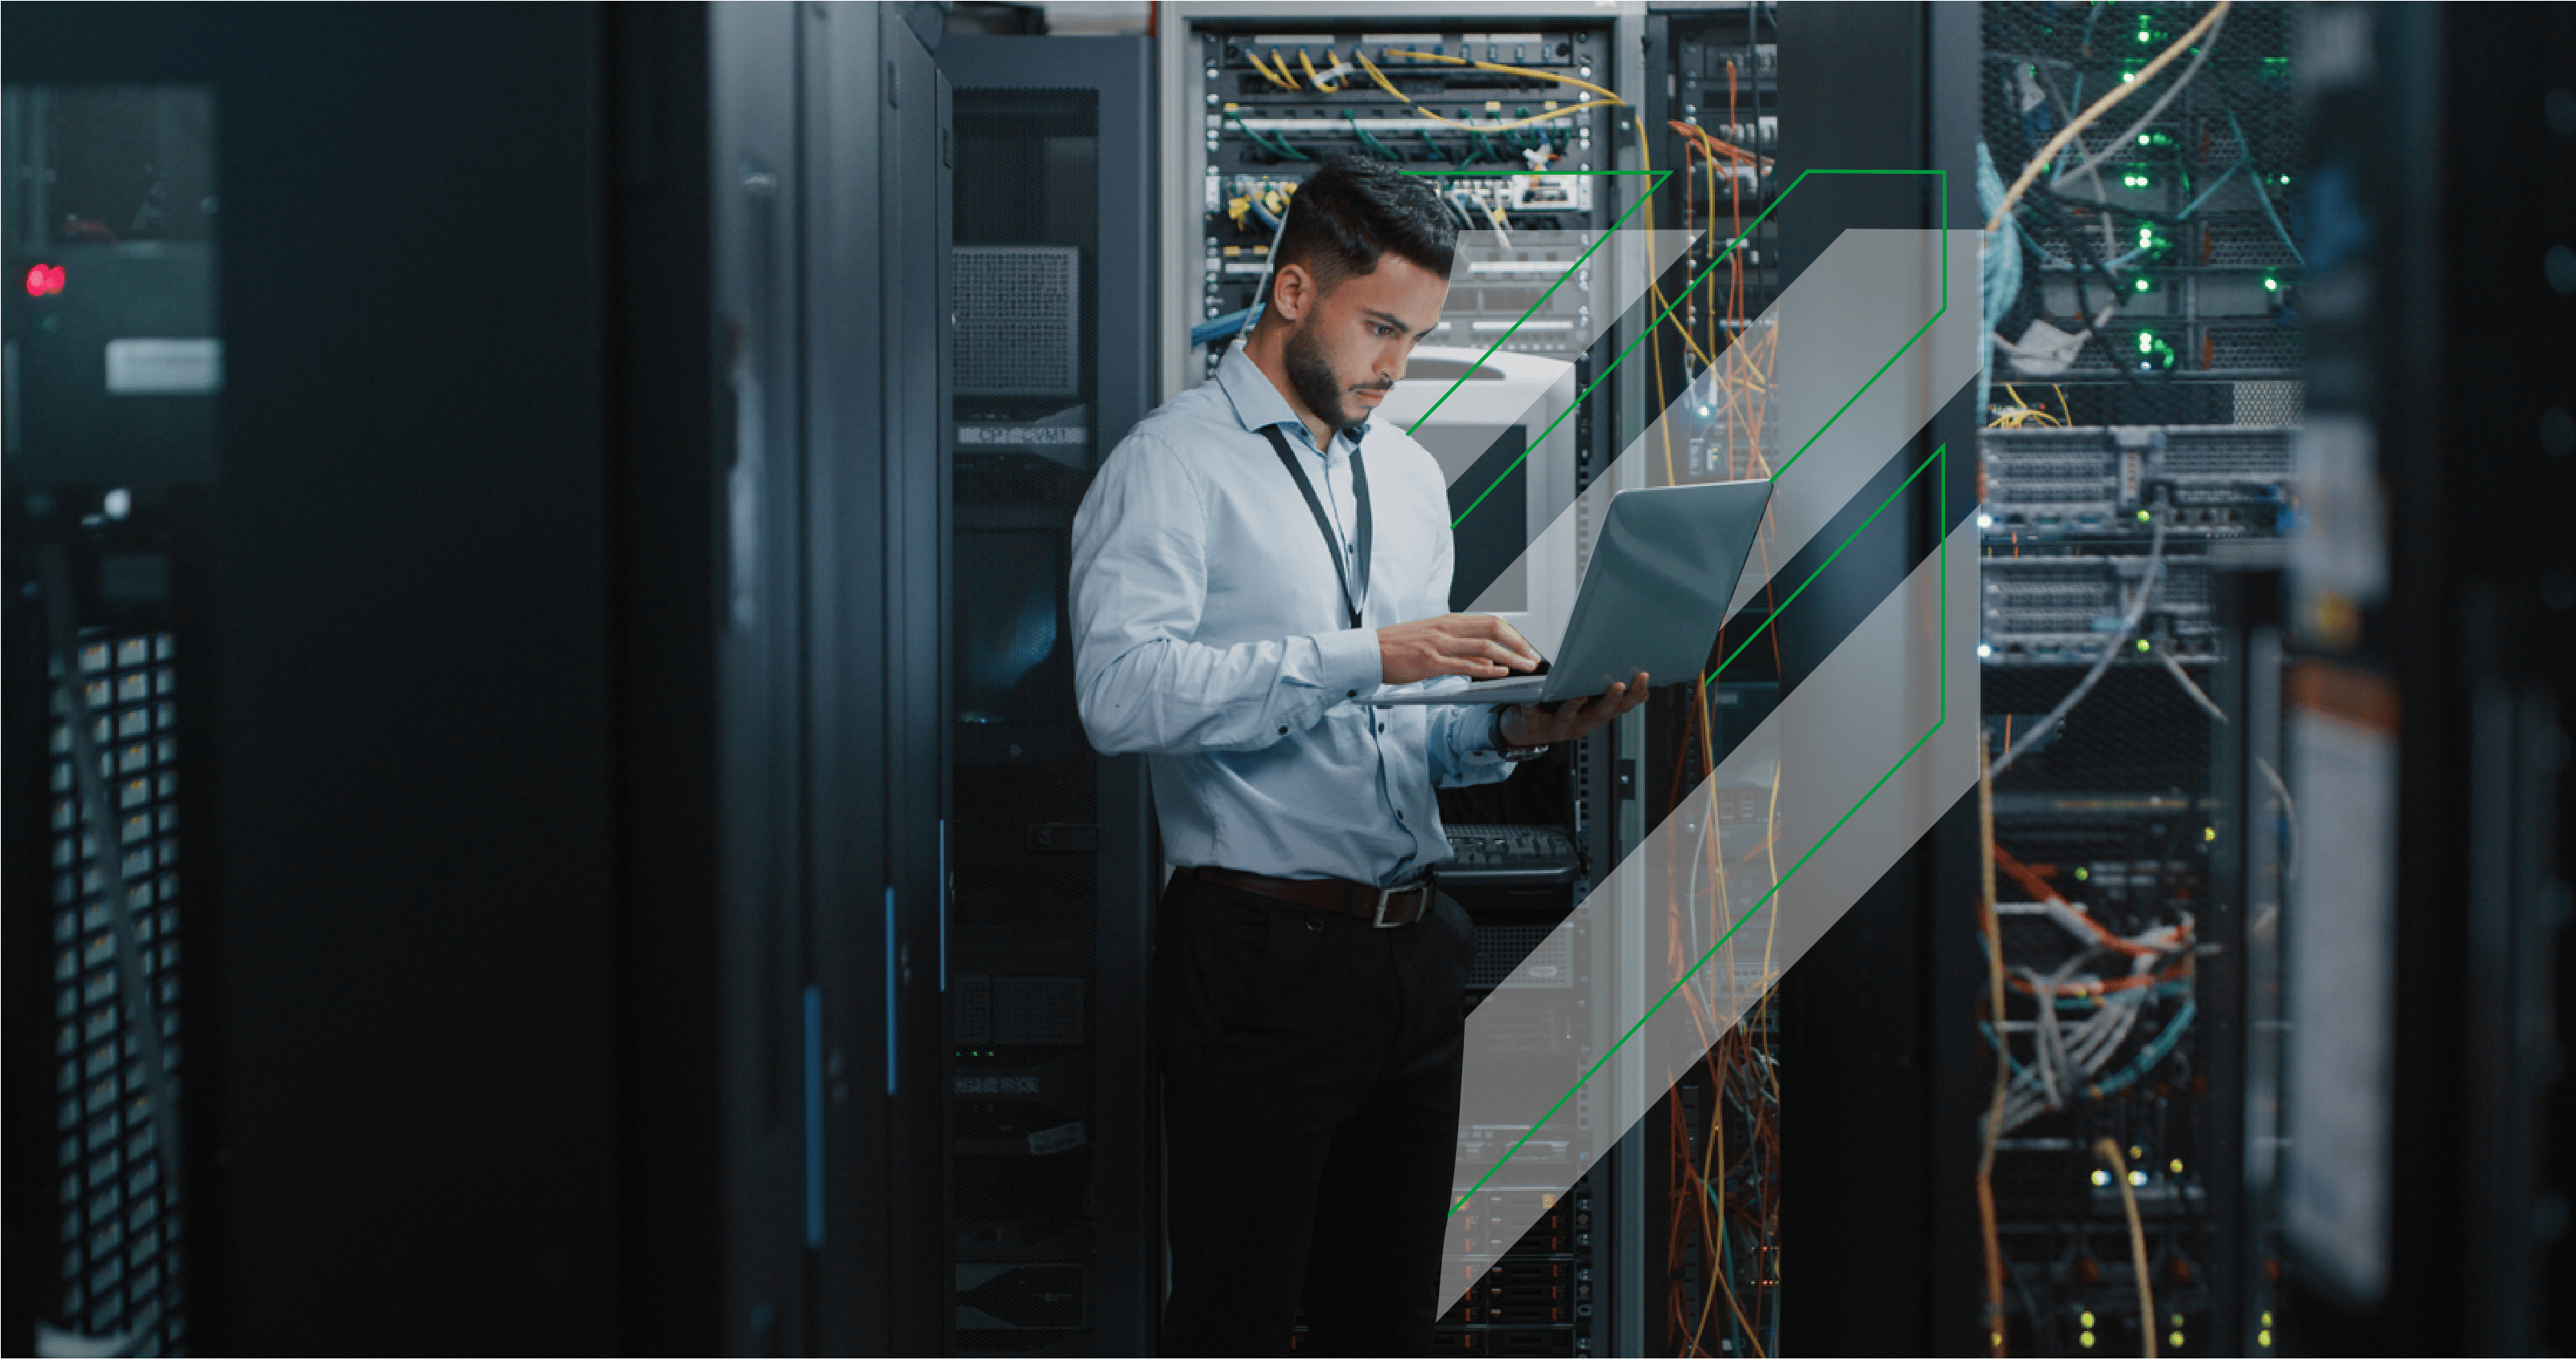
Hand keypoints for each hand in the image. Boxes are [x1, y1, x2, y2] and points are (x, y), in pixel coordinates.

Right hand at [1377, 614, 1542, 685]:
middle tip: (1533, 657)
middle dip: (1519, 643)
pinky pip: (1465, 665)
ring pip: (1485, 646)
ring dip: (1511, 657)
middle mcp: (1447, 628)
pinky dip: (1487, 669)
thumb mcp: (1433, 639)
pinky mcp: (1431, 662)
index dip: (1514, 633)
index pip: (1490, 621)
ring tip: (1526, 667)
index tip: (1527, 646)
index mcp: (1449, 621)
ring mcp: (1440, 644)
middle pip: (1494, 629)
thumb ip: (1460, 647)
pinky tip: (1501, 673)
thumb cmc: (1399, 646)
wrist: (1370, 651)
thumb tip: (1487, 657)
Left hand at [1499, 672, 1650, 747]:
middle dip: (1611, 700)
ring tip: (1580, 694)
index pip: (1620, 708)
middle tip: (1621, 685)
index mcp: (1593, 716)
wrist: (1523, 732)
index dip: (1634, 695)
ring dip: (1575, 705)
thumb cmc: (1556, 712)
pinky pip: (1532, 715)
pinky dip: (1530, 708)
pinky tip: (1527, 701)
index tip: (1644, 677)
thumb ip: (1605, 699)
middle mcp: (1579, 724)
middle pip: (1600, 714)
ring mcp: (1557, 727)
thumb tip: (1637, 690)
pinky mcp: (1533, 725)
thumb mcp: (1585, 707)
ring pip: (1568, 716)